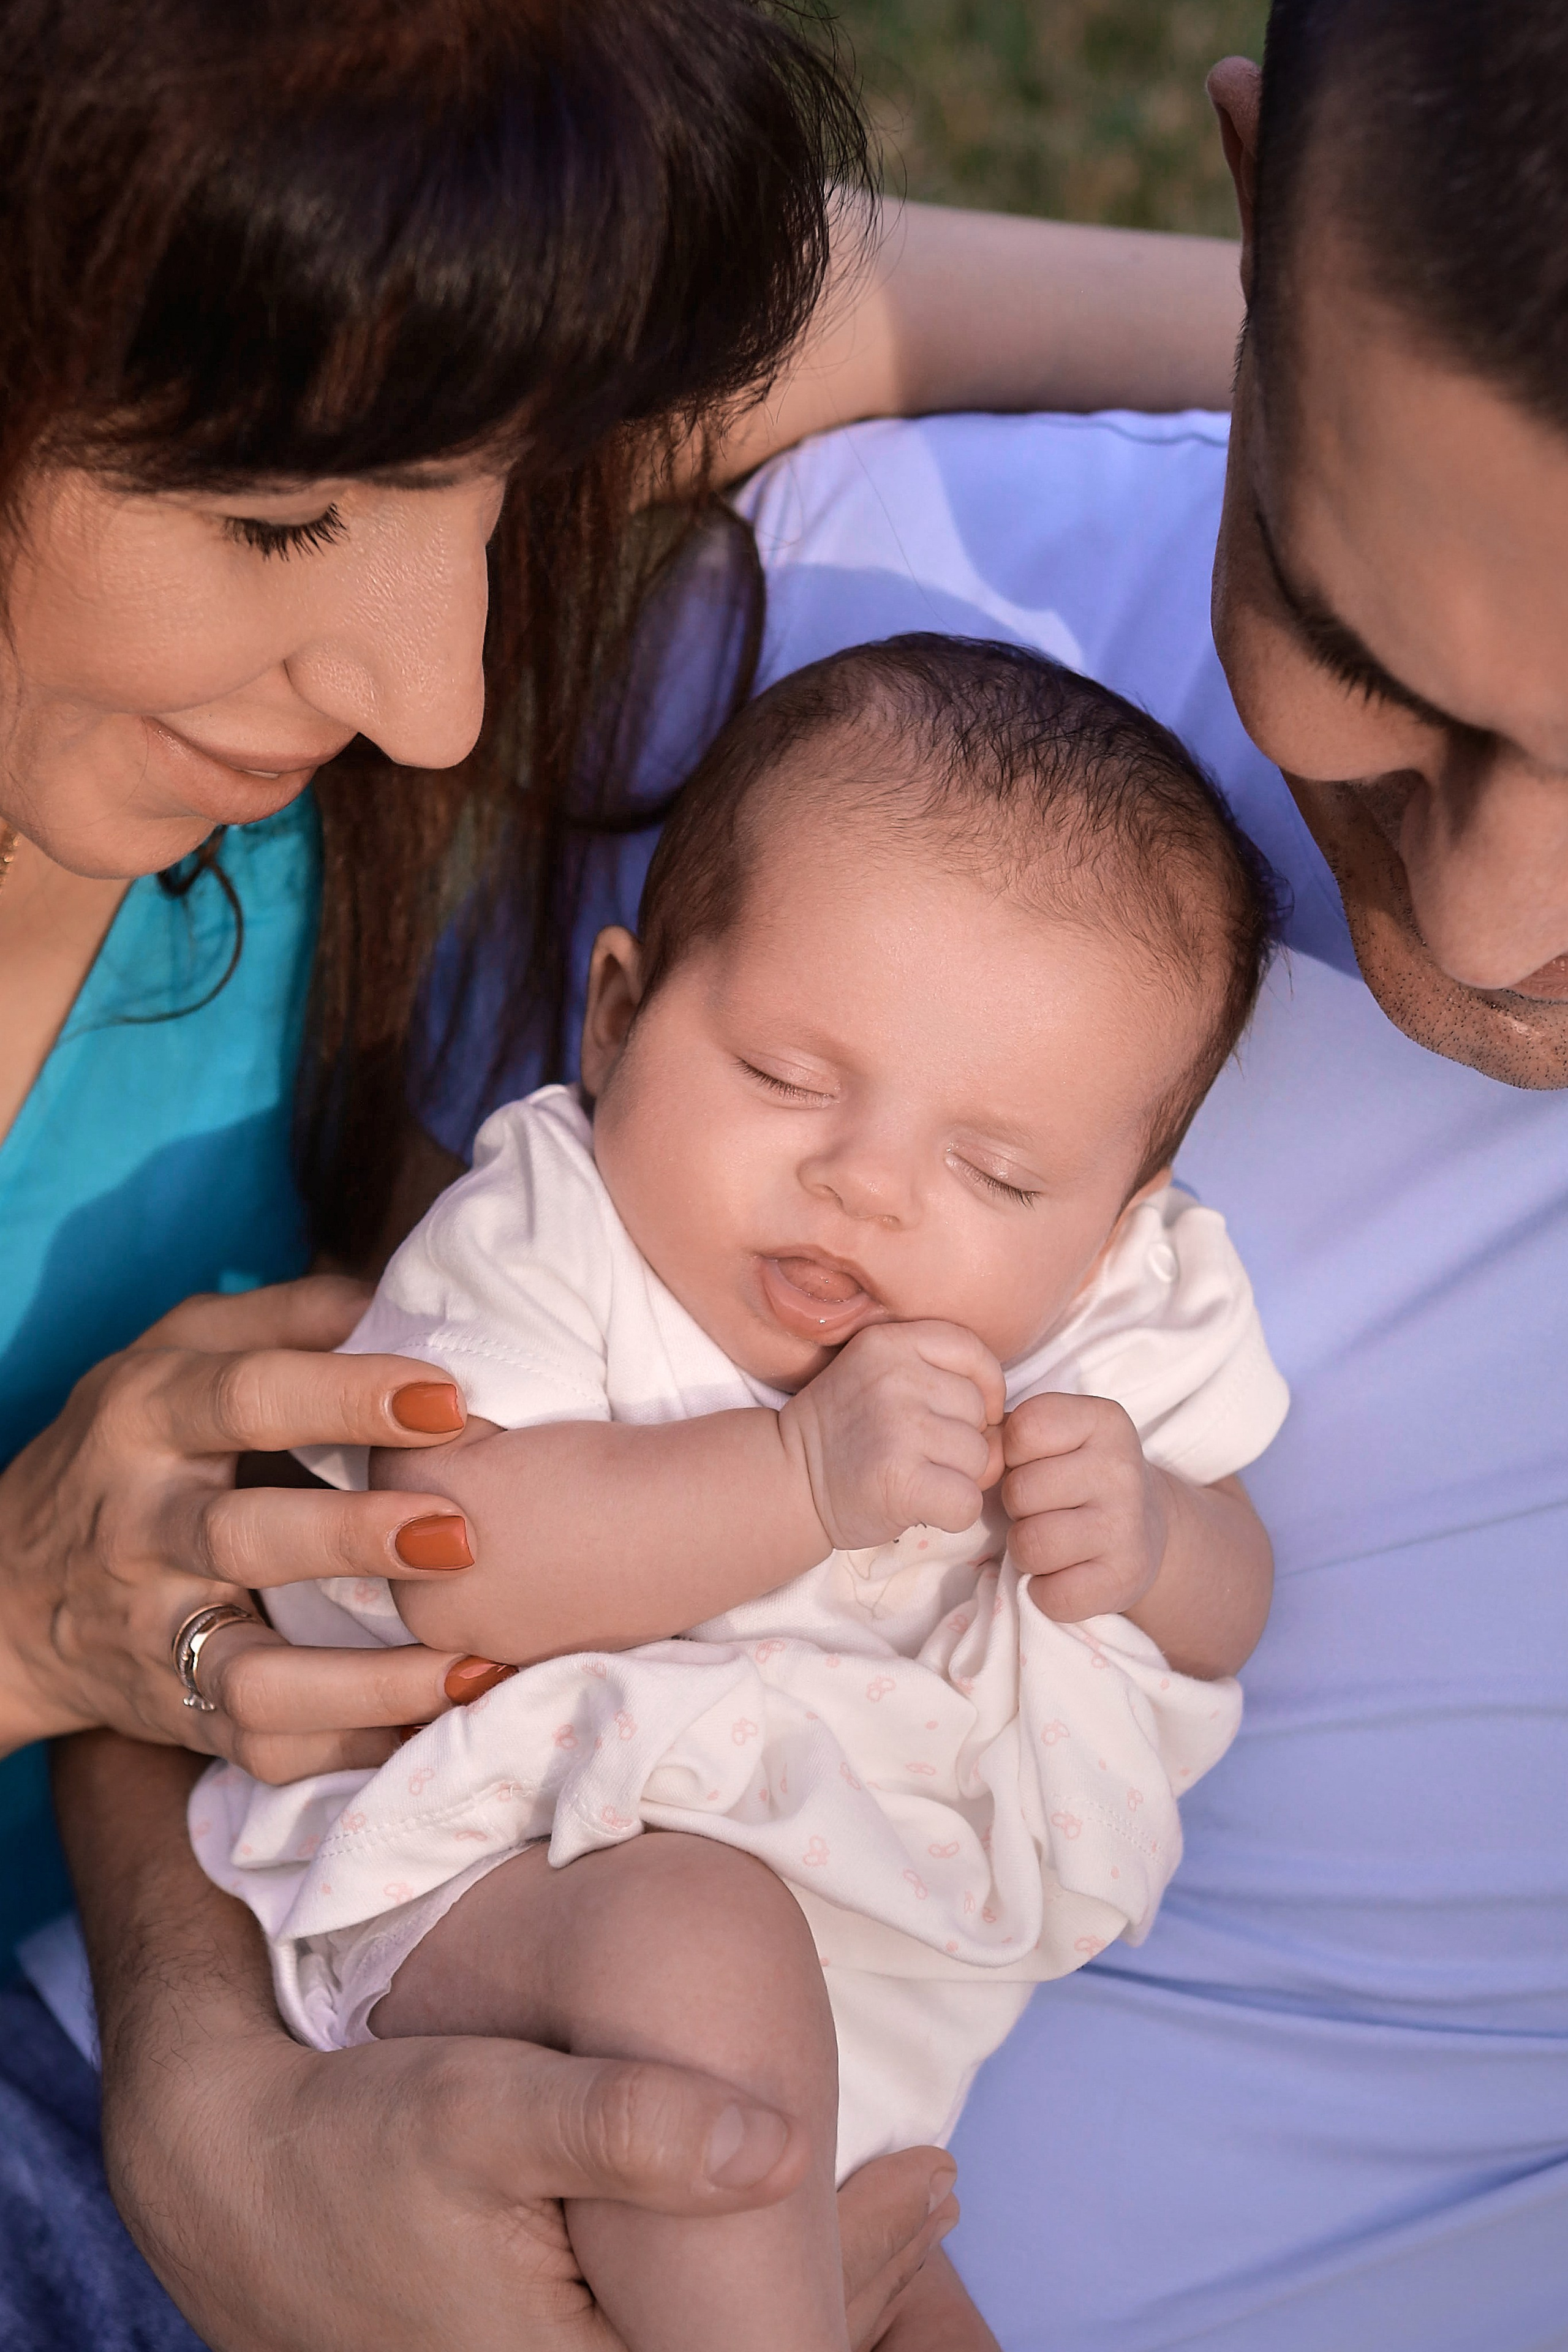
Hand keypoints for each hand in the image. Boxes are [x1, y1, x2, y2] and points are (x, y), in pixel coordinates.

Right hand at [0, 1276, 490, 1777]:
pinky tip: (429, 1720)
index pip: (246, 1396)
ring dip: (368, 1682)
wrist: (6, 1593)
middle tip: (461, 1535)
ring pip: (252, 1676)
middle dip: (354, 1538)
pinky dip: (346, 1745)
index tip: (447, 1397)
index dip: (347, 1394)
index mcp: (148, 1417)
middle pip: (243, 1535)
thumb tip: (397, 1298)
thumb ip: (285, 1318)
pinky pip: (260, 1747)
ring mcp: (154, 1632)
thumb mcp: (176, 1353)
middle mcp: (143, 1527)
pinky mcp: (175, 1713)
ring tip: (470, 1666)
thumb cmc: (129, 1447)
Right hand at [112, 2030, 957, 2351]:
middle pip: (754, 2340)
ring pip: (714, 2333)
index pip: (765, 2342)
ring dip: (807, 2272)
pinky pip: (665, 2323)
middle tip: (938, 2182)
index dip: (860, 2273)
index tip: (931, 2182)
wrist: (236, 2174)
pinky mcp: (539, 2347)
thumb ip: (628, 2126)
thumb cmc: (361, 2144)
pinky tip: (775, 2203)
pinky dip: (734, 2274)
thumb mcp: (489, 2111)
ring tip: (904, 2199)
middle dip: (854, 2275)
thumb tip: (780, 2144)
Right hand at [780, 1321, 1004, 1550]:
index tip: (966, 1412)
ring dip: (957, 1477)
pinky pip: (967, 1501)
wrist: (788, 1479)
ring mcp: (898, 1428)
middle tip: (918, 1452)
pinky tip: (920, 1505)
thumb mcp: (884, 1377)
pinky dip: (952, 1513)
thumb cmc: (848, 1432)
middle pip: (980, 1412)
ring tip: (913, 1475)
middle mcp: (895, 1377)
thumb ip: (943, 1381)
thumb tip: (1004, 1428)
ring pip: (979, 1458)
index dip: (985, 1387)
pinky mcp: (900, 1480)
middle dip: (964, 1439)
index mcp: (891, 1341)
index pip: (974, 1352)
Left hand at [1000, 1391, 1168, 1622]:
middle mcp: (1122, 1468)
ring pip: (1031, 1544)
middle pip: (1020, 1492)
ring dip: (1024, 1550)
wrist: (1144, 1527)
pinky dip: (1042, 1592)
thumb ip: (1002, 1439)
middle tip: (1041, 1510)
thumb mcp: (1047, 1440)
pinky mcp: (1124, 1578)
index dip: (1012, 1453)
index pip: (1026, 1429)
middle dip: (1015, 1506)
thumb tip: (974, 1472)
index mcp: (1104, 1420)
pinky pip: (1051, 1595)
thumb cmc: (1074, 1476)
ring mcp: (1127, 1526)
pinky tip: (1062, 1573)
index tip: (1032, 1464)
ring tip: (1047, 1541)